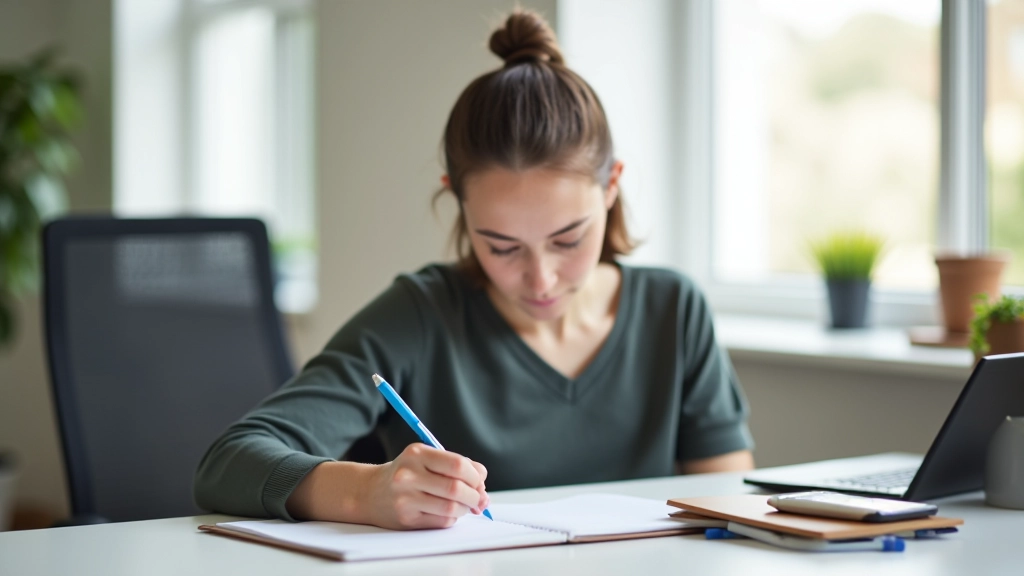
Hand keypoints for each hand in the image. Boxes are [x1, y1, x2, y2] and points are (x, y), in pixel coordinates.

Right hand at [365, 443, 489, 529]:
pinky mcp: (406, 519)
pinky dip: (452, 518)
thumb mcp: (427, 459)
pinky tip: (447, 512)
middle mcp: (408, 475)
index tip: (479, 481)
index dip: (475, 476)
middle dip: (475, 496)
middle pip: (456, 489)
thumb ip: (458, 467)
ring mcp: (405, 498)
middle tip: (477, 498)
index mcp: (417, 453)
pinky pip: (442, 521)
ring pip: (451, 508)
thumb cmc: (408, 474)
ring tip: (464, 505)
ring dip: (465, 509)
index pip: (458, 465)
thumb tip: (483, 490)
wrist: (371, 492)